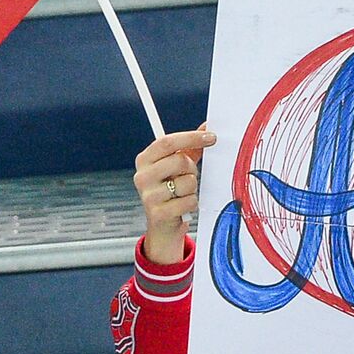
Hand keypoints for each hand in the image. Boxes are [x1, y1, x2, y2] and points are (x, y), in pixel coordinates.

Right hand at [135, 125, 216, 263]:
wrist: (163, 226)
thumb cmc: (171, 192)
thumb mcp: (178, 167)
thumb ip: (190, 147)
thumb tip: (206, 126)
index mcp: (144, 160)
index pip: (167, 142)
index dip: (191, 137)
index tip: (211, 137)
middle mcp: (142, 176)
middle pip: (179, 161)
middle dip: (192, 169)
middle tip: (189, 176)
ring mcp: (148, 195)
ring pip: (187, 182)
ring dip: (192, 189)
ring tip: (182, 194)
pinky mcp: (158, 213)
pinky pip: (189, 201)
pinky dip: (192, 203)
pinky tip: (182, 207)